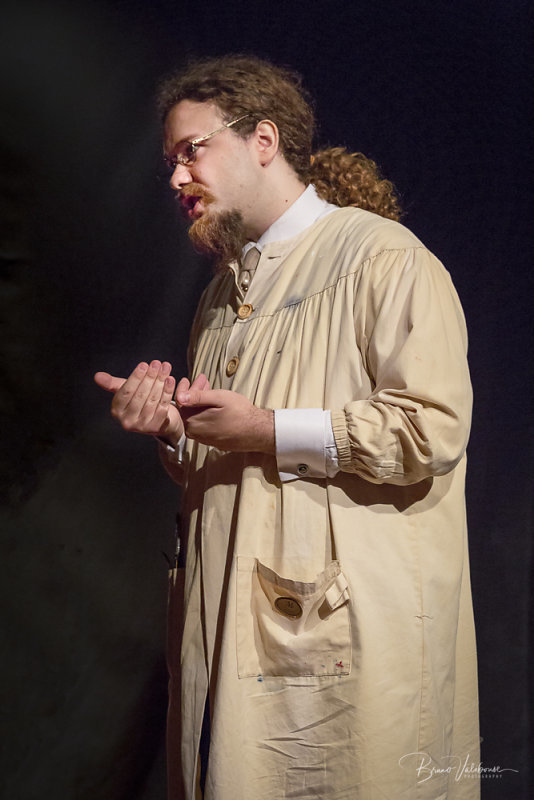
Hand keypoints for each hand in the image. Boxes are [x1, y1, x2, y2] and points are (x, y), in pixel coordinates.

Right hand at [94, 361, 209, 445]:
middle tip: (157, 363)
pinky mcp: (156, 427)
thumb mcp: (126, 392)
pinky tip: (171, 380)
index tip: (144, 364)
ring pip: (152, 399)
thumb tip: (96, 376)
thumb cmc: (140, 402)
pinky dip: (168, 391)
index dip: (136, 377)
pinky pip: (163, 405)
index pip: (126, 391)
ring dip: (160, 381)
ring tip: (165, 368)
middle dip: (150, 377)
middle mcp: (127, 421)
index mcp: (117, 411)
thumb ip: (113, 384)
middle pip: (140, 395)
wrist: (160, 421)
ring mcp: (142, 426)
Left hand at [176, 386, 274, 453]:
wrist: (257, 432)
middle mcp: (194, 432)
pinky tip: (214, 406)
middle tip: (203, 380)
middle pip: (188, 409)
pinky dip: (205, 412)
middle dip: (194, 393)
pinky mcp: (211, 441)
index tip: (189, 379)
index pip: (181, 402)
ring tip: (209, 389)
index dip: (185, 388)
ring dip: (200, 402)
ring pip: (196, 416)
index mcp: (192, 421)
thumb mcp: (219, 398)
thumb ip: (198, 397)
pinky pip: (203, 424)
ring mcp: (202, 438)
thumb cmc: (240, 412)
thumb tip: (178, 396)